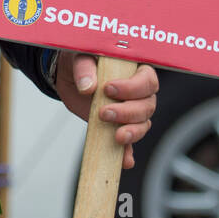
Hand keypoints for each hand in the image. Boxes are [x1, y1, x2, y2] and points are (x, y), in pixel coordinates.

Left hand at [53, 52, 157, 169]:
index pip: (147, 80)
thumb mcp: (81, 57)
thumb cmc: (82, 60)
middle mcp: (138, 92)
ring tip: (116, 136)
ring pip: (142, 125)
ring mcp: (131, 112)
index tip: (109, 89)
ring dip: (132, 132)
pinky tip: (124, 160)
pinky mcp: (119, 127)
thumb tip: (88, 87)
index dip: (132, 87)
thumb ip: (84, 69)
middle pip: (147, 106)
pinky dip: (127, 153)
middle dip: (128, 112)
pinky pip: (129, 143)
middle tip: (105, 113)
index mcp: (134, 69)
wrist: (70, 76)